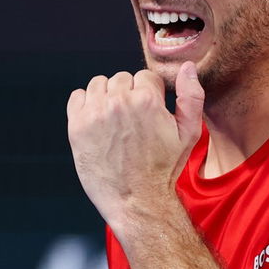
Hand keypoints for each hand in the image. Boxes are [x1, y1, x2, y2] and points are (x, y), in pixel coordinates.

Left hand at [66, 60, 204, 231]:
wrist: (136, 200)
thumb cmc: (163, 169)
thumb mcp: (189, 134)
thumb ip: (192, 96)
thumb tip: (187, 68)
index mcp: (147, 100)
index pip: (144, 77)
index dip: (149, 95)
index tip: (148, 114)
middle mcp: (119, 102)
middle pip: (121, 78)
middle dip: (127, 95)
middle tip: (131, 122)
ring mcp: (95, 113)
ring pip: (98, 84)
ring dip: (106, 97)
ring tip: (114, 122)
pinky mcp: (77, 126)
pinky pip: (77, 96)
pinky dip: (85, 105)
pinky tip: (97, 123)